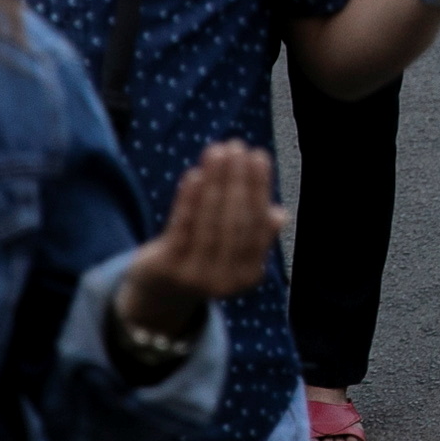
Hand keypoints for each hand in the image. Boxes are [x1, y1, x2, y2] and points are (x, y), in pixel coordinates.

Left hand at [115, 140, 285, 334]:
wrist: (158, 294)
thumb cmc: (202, 259)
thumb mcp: (232, 251)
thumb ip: (255, 234)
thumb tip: (281, 214)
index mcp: (249, 275)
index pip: (258, 224)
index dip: (259, 188)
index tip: (258, 156)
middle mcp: (226, 280)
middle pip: (235, 222)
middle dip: (237, 180)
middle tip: (236, 146)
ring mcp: (195, 276)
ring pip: (210, 223)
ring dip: (215, 183)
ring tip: (217, 151)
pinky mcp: (167, 268)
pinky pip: (182, 228)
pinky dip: (189, 199)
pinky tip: (195, 174)